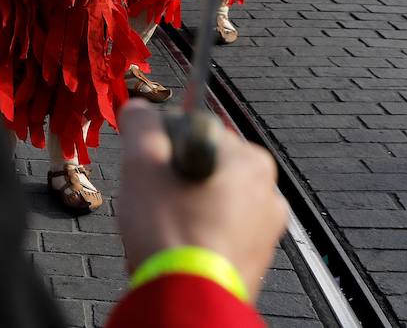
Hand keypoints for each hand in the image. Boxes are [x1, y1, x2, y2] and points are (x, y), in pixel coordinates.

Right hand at [118, 100, 286, 301]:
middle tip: (151, 202)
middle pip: (201, 166)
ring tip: (162, 231)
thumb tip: (139, 109)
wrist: (188, 298)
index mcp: (250, 159)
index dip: (160, 148)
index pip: (192, 130)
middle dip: (172, 181)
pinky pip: (217, 231)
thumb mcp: (142, 161)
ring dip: (180, 209)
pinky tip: (176, 248)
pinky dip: (194, 235)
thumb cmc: (171, 231)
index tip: (147, 170)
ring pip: (207, 200)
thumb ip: (140, 123)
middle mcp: (267, 191)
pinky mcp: (255, 258)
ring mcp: (264, 228)